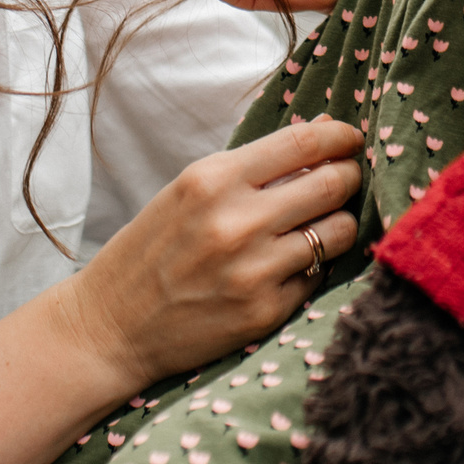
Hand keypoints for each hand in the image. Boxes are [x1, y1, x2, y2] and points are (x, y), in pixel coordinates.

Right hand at [54, 120, 364, 391]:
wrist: (111, 326)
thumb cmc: (152, 251)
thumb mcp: (188, 192)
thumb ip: (249, 168)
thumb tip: (319, 137)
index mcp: (213, 180)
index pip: (304, 143)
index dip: (341, 138)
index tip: (352, 140)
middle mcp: (236, 222)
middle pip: (332, 184)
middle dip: (349, 176)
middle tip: (348, 178)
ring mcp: (253, 270)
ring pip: (337, 232)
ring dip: (338, 224)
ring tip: (323, 224)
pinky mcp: (265, 311)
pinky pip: (317, 276)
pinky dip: (312, 267)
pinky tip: (289, 266)